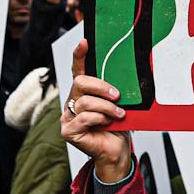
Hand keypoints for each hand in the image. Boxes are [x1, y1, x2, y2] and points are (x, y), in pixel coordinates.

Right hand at [60, 40, 132, 182]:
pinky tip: (107, 124)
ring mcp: (67, 117)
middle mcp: (72, 102)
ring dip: (107, 108)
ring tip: (119, 115)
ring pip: (85, 102)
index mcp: (84, 93)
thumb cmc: (117, 127)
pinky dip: (100, 119)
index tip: (85, 42)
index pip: (78, 70)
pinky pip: (84, 117)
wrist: (116, 151)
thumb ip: (114, 91)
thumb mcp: (118, 104)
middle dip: (101, 87)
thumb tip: (126, 75)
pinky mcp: (68, 131)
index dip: (79, 55)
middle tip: (117, 96)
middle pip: (80, 83)